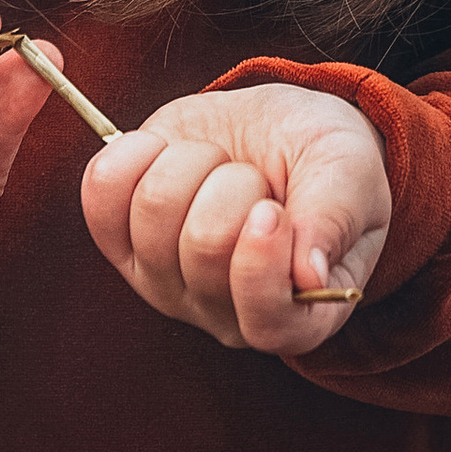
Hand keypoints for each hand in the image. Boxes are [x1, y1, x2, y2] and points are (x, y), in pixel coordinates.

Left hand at [79, 81, 390, 353]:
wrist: (281, 129)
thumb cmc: (325, 161)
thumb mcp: (350, 173)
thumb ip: (333, 219)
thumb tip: (310, 275)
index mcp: (298, 315)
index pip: (265, 322)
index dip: (259, 263)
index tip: (272, 209)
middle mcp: (225, 313)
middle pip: (201, 250)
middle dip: (235, 186)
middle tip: (257, 178)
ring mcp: (167, 282)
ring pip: (152, 215)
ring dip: (192, 164)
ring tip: (222, 165)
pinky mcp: (124, 240)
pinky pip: (101, 198)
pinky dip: (134, 155)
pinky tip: (167, 149)